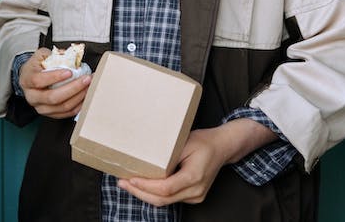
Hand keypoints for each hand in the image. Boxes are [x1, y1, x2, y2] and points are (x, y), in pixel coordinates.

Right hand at [18, 47, 90, 118]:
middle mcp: (32, 96)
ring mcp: (41, 108)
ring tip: (89, 86)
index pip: (38, 80)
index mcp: (27, 79)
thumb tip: (72, 56)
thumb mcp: (41, 55)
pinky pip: (67, 113)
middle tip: (86, 79)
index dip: (54, 77)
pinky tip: (85, 95)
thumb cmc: (37, 67)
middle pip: (52, 97)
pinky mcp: (50, 114)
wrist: (30, 79)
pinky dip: (78, 105)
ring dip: (79, 97)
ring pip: (62, 107)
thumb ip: (54, 54)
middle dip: (73, 88)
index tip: (70, 72)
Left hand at [117, 119, 277, 205]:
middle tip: (122, 182)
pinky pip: (170, 199)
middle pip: (162, 200)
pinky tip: (142, 185)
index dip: (145, 186)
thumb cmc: (203, 141)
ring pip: (165, 202)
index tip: (130, 179)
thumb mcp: (183, 143)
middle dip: (139, 193)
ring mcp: (196, 196)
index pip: (164, 189)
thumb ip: (167, 156)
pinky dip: (155, 194)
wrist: (223, 147)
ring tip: (127, 184)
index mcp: (194, 177)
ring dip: (145, 194)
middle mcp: (196, 191)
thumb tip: (144, 162)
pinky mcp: (193, 196)